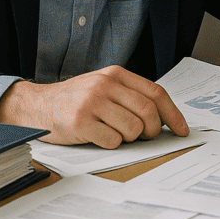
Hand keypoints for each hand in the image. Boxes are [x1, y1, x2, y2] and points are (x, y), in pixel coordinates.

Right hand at [0, 66, 189, 148]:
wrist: (36, 106)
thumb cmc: (76, 100)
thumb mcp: (103, 87)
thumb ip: (130, 96)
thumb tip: (165, 119)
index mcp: (116, 74)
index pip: (156, 93)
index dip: (173, 114)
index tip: (182, 130)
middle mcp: (105, 85)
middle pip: (148, 112)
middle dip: (153, 131)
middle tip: (145, 137)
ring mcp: (92, 102)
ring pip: (133, 129)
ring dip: (130, 139)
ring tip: (116, 134)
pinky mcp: (80, 122)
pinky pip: (112, 140)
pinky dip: (112, 144)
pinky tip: (99, 137)